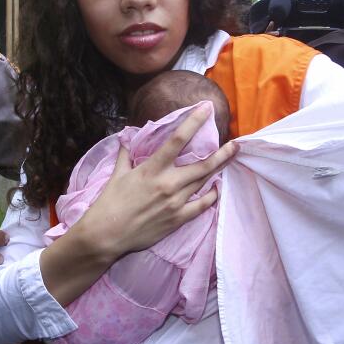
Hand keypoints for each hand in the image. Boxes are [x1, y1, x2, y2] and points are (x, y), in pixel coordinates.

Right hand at [75, 104, 237, 257]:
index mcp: (153, 169)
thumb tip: (126, 137)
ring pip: (205, 182)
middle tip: (236, 144)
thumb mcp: (117, 174)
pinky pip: (202, 205)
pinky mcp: (177, 219)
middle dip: (223, 152)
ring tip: (230, 160)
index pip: (178, 139)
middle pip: (203, 164)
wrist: (107, 234)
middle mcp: (168, 184)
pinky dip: (211, 195)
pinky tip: (216, 188)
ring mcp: (175, 203)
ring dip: (219, 170)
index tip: (206, 108)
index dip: (194, 122)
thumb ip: (126, 154)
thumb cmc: (109, 202)